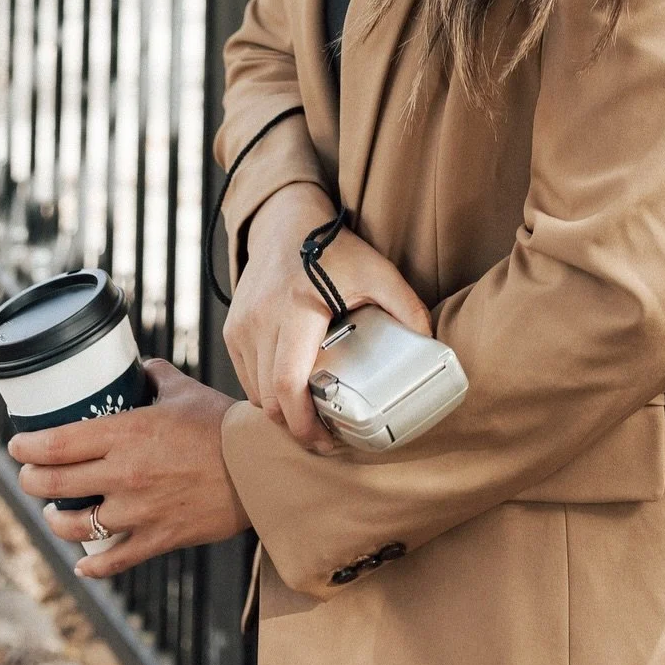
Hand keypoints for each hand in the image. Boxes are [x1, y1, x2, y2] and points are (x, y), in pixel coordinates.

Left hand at [9, 360, 250, 579]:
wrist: (260, 467)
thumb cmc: (224, 424)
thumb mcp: (184, 390)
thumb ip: (154, 375)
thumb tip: (138, 369)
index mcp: (127, 433)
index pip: (57, 444)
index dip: (27, 447)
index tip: (17, 446)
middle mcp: (124, 474)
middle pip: (55, 485)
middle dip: (32, 482)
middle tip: (28, 477)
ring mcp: (138, 511)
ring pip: (75, 527)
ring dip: (56, 522)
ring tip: (54, 514)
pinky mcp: (157, 538)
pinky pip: (113, 560)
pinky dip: (92, 566)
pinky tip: (83, 565)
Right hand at [225, 181, 432, 451]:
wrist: (286, 222)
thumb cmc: (333, 249)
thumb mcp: (377, 271)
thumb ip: (405, 306)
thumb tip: (431, 345)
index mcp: (297, 310)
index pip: (287, 385)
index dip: (304, 424)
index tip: (327, 442)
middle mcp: (261, 321)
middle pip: (270, 399)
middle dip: (297, 427)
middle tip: (327, 437)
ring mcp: (241, 327)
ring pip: (255, 393)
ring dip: (281, 411)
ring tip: (312, 416)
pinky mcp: (233, 329)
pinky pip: (246, 376)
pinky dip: (266, 391)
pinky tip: (292, 391)